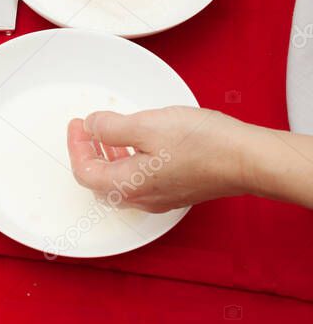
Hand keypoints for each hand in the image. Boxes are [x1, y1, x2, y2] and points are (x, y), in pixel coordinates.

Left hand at [66, 106, 249, 211]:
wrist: (248, 159)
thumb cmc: (203, 143)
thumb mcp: (146, 125)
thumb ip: (111, 127)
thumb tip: (92, 126)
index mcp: (126, 185)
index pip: (85, 171)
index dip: (76, 145)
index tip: (78, 124)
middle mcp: (141, 199)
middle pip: (99, 181)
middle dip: (89, 153)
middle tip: (88, 130)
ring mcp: (160, 198)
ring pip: (120, 181)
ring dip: (109, 156)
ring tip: (110, 134)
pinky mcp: (177, 191)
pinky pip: (141, 180)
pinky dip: (130, 161)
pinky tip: (140, 143)